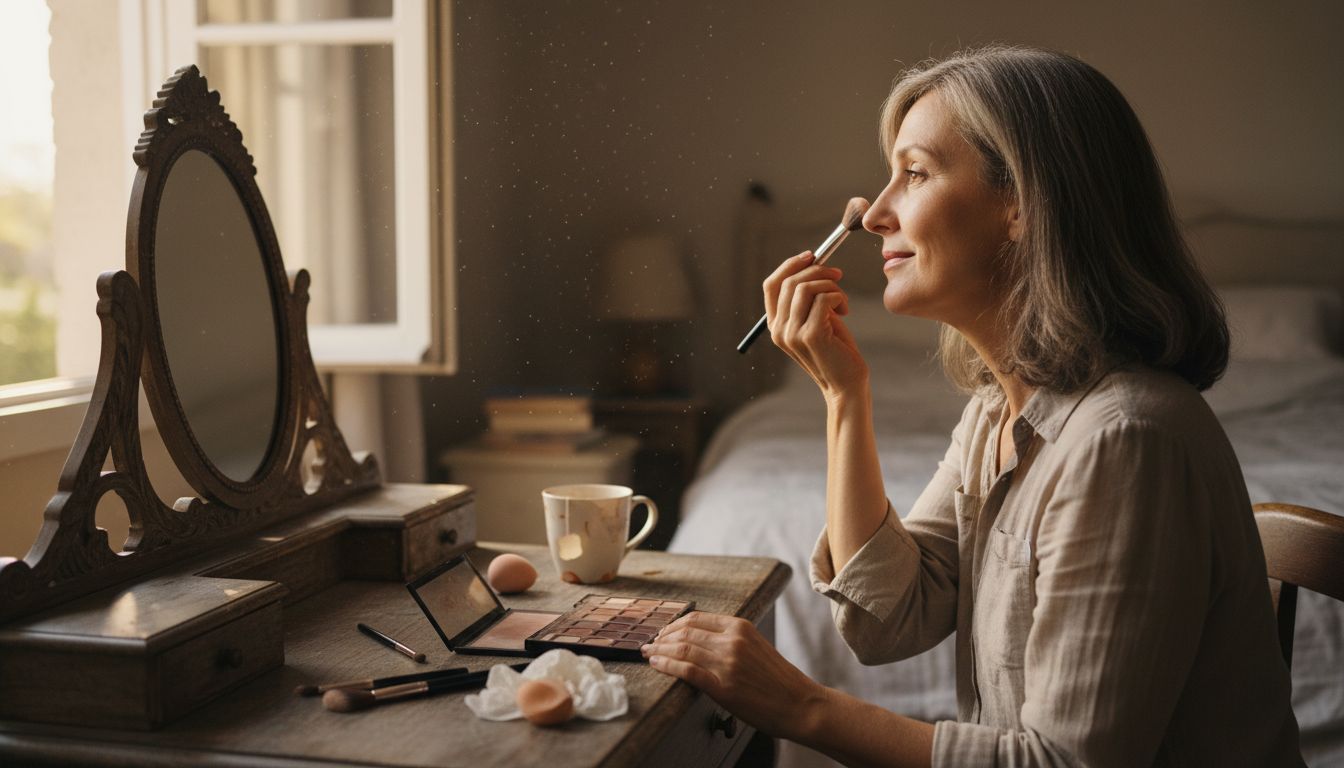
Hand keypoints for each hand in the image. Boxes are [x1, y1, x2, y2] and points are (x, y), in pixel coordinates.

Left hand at [641, 611, 824, 739]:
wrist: (800, 704)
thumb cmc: (778, 680)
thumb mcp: (756, 647)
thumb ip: (730, 640)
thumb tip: (700, 641)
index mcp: (740, 627)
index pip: (696, 619)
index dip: (673, 625)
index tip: (663, 633)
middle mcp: (732, 640)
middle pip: (684, 632)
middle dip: (662, 638)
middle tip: (651, 645)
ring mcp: (727, 663)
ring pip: (682, 649)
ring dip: (660, 651)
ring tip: (649, 654)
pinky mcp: (722, 686)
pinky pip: (686, 670)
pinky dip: (667, 665)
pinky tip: (657, 665)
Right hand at [764, 252, 867, 398]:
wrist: (846, 385)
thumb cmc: (836, 350)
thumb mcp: (817, 319)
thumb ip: (809, 298)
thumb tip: (813, 264)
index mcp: (776, 325)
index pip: (772, 284)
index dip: (791, 265)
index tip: (812, 256)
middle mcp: (779, 329)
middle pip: (790, 281)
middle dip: (818, 271)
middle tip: (838, 276)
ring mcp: (792, 333)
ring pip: (806, 287)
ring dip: (831, 286)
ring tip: (842, 302)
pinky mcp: (811, 335)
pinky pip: (824, 298)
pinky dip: (839, 297)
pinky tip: (845, 312)